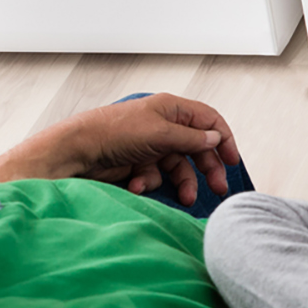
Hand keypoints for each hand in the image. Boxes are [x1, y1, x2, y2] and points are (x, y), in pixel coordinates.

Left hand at [0, 93, 241, 205]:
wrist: (75, 153)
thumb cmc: (114, 134)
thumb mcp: (160, 134)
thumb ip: (191, 139)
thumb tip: (216, 140)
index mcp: (170, 109)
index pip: (208, 121)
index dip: (223, 139)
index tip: (232, 161)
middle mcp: (162, 125)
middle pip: (196, 147)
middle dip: (207, 168)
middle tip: (219, 188)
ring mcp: (149, 145)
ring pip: (178, 166)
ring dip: (182, 182)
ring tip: (184, 198)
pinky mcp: (136, 164)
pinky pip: (155, 175)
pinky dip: (150, 182)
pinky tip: (138, 185)